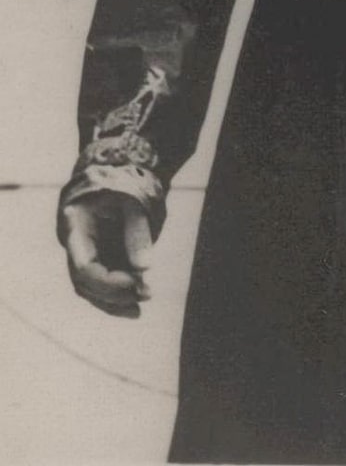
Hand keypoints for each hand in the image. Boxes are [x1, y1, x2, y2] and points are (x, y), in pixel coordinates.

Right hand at [62, 191, 151, 316]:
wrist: (117, 169)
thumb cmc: (123, 182)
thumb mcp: (133, 201)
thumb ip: (137, 234)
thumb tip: (145, 269)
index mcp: (75, 227)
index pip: (82, 266)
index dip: (106, 281)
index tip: (134, 283)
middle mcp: (76, 244)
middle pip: (84, 283)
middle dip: (113, 294)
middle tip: (144, 295)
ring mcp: (85, 252)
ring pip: (91, 288)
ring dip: (115, 300)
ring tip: (143, 301)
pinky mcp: (98, 256)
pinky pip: (102, 283)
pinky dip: (117, 294)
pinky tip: (137, 301)